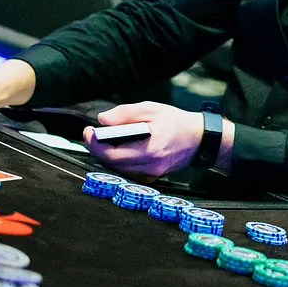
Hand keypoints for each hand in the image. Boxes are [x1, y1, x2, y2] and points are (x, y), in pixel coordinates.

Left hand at [82, 102, 202, 175]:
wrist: (199, 139)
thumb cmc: (176, 121)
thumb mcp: (152, 109)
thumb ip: (126, 113)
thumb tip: (102, 119)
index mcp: (151, 149)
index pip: (113, 154)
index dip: (95, 144)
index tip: (88, 131)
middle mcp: (150, 166)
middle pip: (112, 163)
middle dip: (97, 149)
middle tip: (92, 134)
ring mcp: (150, 174)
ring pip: (118, 169)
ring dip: (107, 155)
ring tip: (103, 139)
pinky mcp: (151, 177)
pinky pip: (127, 170)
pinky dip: (119, 159)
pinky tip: (119, 147)